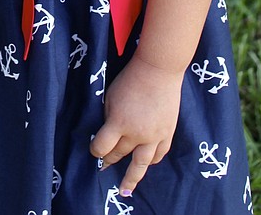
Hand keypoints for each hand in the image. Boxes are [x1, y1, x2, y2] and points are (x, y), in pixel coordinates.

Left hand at [90, 56, 181, 196]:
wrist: (159, 70)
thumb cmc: (130, 79)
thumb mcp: (111, 95)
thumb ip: (109, 116)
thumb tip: (107, 132)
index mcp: (119, 123)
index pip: (102, 147)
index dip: (95, 150)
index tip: (94, 150)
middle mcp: (137, 134)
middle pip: (120, 154)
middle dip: (110, 159)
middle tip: (104, 166)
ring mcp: (154, 136)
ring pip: (141, 164)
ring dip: (132, 178)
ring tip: (125, 190)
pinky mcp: (167, 133)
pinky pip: (159, 154)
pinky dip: (151, 161)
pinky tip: (146, 164)